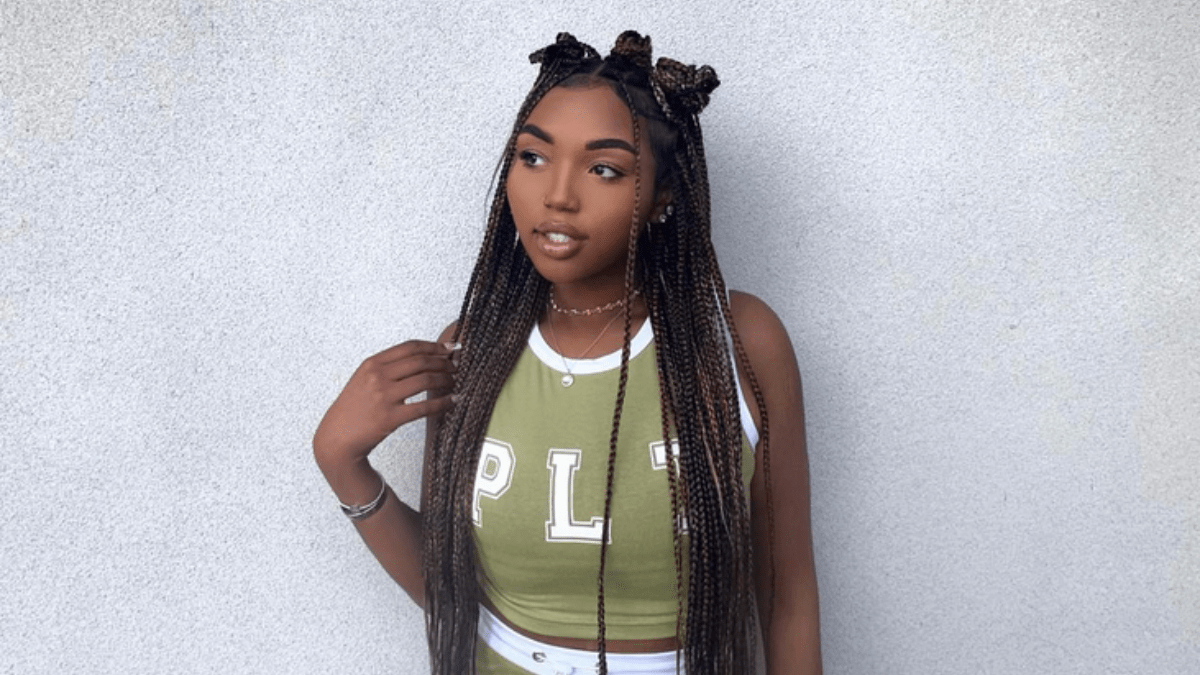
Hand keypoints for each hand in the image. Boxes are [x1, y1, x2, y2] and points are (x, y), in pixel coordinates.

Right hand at [313, 340, 457, 468]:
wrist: (337, 437)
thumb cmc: (353, 408)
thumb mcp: (363, 379)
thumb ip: (387, 367)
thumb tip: (421, 358)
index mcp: (372, 363)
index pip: (410, 347)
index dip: (434, 346)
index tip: (449, 347)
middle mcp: (378, 377)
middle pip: (421, 361)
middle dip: (443, 362)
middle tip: (455, 366)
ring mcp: (384, 397)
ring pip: (425, 380)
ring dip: (445, 379)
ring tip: (454, 381)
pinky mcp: (391, 417)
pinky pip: (424, 407)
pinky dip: (443, 403)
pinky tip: (452, 401)